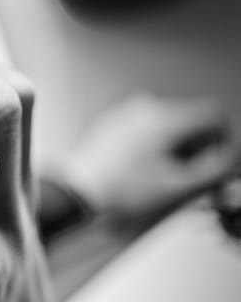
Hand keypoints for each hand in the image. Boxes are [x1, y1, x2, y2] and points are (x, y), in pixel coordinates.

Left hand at [58, 93, 238, 222]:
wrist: (76, 193)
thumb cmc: (121, 192)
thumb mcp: (178, 186)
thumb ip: (214, 170)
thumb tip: (229, 158)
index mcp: (165, 119)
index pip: (214, 114)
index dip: (222, 139)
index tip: (215, 161)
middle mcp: (145, 108)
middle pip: (191, 117)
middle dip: (198, 145)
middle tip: (189, 174)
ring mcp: (126, 114)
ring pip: (168, 123)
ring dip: (175, 145)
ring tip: (162, 174)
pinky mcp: (112, 123)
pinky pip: (145, 127)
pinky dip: (153, 143)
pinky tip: (142, 168)